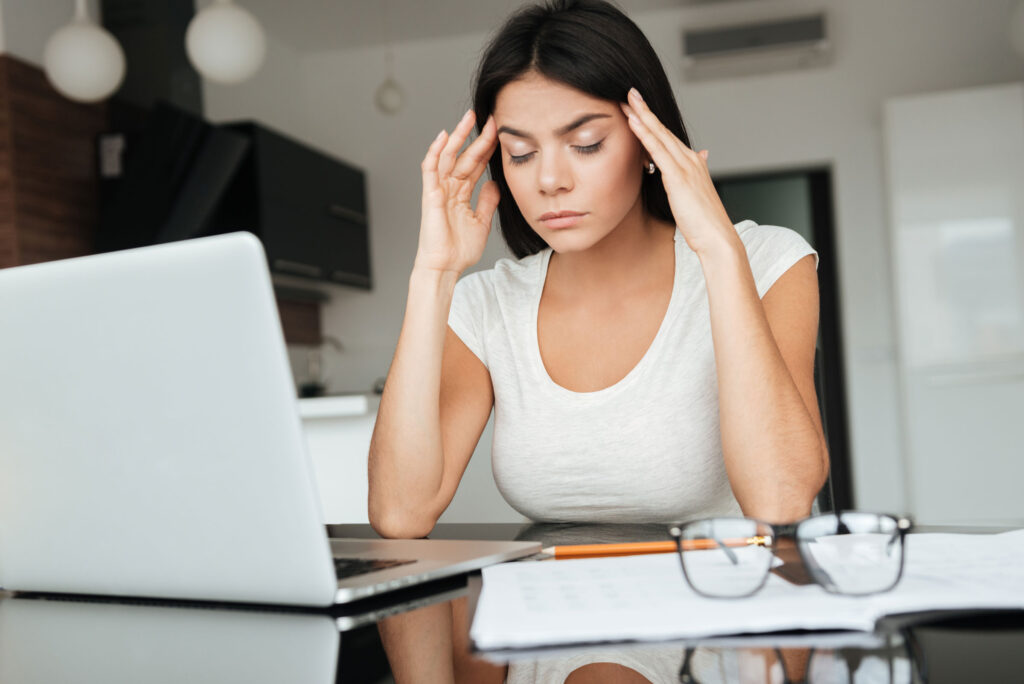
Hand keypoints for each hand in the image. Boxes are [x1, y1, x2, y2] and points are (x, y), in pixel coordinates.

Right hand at [414, 109, 499, 273]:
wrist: (445, 267)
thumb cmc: (459, 250)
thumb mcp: (481, 222)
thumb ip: (487, 202)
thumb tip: (494, 184)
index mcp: (461, 194)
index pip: (475, 165)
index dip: (487, 149)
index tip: (500, 134)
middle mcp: (449, 189)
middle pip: (464, 156)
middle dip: (477, 137)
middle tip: (491, 119)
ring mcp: (438, 190)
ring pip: (448, 156)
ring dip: (458, 136)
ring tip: (470, 118)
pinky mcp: (429, 195)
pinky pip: (430, 169)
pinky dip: (435, 152)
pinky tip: (443, 136)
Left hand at [621, 88, 736, 256]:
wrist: (717, 238)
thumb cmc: (706, 223)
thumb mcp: (699, 194)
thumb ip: (697, 173)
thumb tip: (702, 155)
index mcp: (694, 164)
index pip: (669, 138)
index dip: (654, 122)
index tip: (640, 108)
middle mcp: (691, 160)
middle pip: (663, 130)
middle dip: (646, 111)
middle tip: (631, 93)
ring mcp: (685, 167)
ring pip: (660, 136)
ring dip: (643, 116)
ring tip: (628, 101)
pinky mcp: (678, 177)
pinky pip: (657, 151)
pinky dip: (645, 134)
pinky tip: (634, 123)